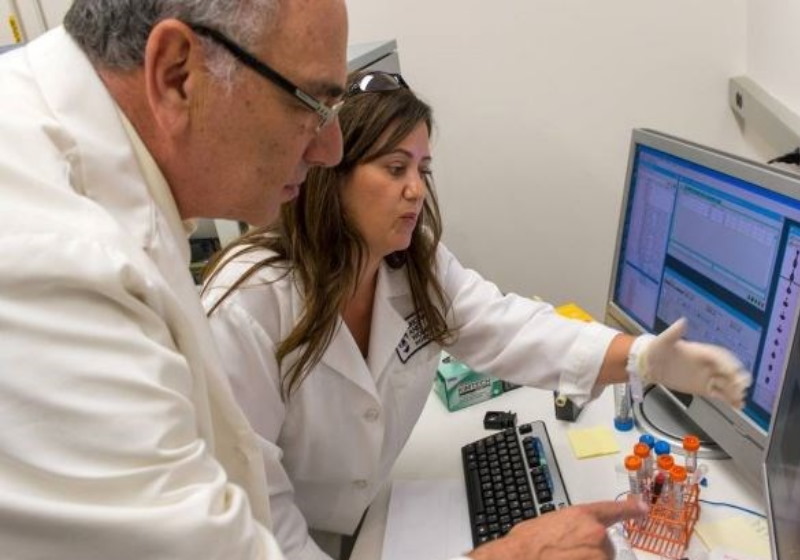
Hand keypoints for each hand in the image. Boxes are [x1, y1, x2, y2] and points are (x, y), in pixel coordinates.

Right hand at [467, 499, 647, 559]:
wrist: (516, 559)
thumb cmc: (524, 544)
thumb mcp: (546, 524)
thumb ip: (567, 526)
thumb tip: (570, 535)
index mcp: (581, 516)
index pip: (612, 509)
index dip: (630, 508)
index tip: (643, 508)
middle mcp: (595, 534)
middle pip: (605, 546)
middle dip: (591, 552)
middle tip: (565, 554)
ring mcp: (597, 556)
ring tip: (560, 559)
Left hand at [634, 318, 751, 407]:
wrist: (649, 364)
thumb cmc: (657, 349)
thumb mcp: (664, 340)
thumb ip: (674, 333)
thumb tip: (682, 322)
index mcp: (702, 351)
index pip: (720, 356)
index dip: (728, 363)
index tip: (734, 371)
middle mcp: (708, 364)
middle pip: (728, 370)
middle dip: (736, 378)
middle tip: (742, 386)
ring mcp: (707, 376)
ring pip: (726, 384)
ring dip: (735, 391)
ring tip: (740, 399)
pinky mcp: (703, 387)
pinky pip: (720, 393)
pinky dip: (729, 399)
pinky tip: (737, 405)